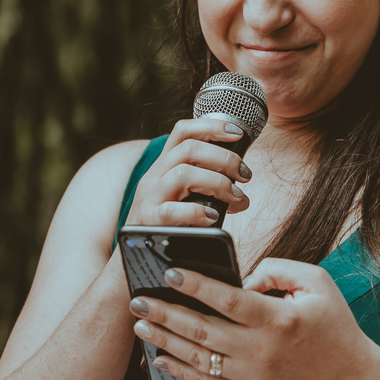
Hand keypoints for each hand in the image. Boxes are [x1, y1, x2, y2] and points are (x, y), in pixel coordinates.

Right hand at [125, 119, 252, 226]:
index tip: (237, 133)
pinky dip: (197, 212)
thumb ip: (212, 193)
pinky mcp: (148, 220)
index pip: (183, 132)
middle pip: (189, 149)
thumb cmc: (167, 223)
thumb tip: (242, 198)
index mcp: (165, 165)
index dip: (210, 126)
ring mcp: (149, 196)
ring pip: (183, 173)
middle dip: (224, 158)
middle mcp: (155, 175)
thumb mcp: (186, 199)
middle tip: (245, 175)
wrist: (133, 252)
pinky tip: (212, 218)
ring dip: (217, 182)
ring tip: (235, 196)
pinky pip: (172, 210)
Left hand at [129, 259, 377, 379]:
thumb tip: (241, 278)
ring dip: (165, 340)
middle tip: (137, 300)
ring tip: (140, 325)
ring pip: (198, 358)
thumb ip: (278, 269)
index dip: (196, 285)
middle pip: (203, 331)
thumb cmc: (332, 324)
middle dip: (165, 314)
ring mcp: (251, 376)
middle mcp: (260, 351)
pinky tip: (159, 356)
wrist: (346, 379)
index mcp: (278, 320)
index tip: (169, 271)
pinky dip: (179, 369)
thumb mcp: (316, 283)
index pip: (228, 300)